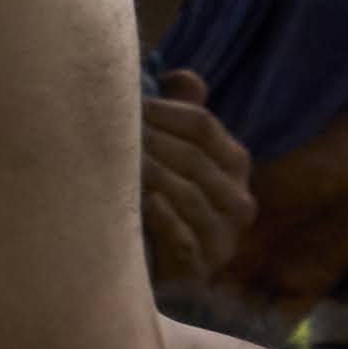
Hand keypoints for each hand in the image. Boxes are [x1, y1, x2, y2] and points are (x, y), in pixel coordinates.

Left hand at [134, 72, 254, 291]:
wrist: (163, 272)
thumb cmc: (165, 200)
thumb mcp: (175, 155)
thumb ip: (182, 112)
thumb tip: (178, 76)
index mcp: (234, 164)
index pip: (202, 125)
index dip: (161, 110)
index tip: (124, 106)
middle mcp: (238, 200)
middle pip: (193, 158)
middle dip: (149, 140)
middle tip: (109, 131)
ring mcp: (223, 237)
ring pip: (188, 195)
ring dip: (149, 175)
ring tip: (115, 162)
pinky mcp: (202, 269)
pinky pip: (182, 239)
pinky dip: (160, 217)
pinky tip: (137, 202)